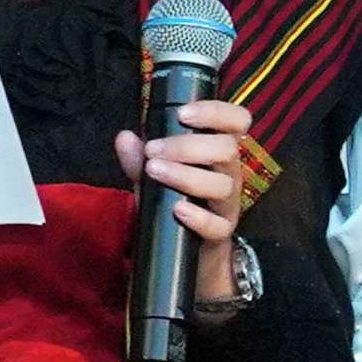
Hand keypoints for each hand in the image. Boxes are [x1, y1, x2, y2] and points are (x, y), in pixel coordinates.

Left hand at [116, 101, 260, 313]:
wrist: (186, 249)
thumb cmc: (174, 200)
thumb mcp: (153, 175)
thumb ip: (139, 158)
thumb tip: (125, 137)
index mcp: (218, 151)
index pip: (236, 121)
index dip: (216, 112)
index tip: (184, 114)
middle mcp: (229, 172)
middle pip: (227, 149)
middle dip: (187, 146)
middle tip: (153, 151)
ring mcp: (227, 203)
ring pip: (222, 185)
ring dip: (186, 175)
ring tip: (155, 172)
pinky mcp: (222, 232)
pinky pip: (217, 224)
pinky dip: (197, 216)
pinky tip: (176, 209)